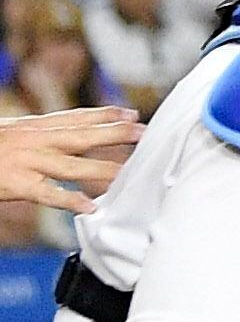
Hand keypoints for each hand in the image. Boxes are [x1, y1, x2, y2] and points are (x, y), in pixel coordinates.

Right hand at [0, 104, 140, 212]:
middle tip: (143, 133)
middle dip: (114, 134)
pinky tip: (88, 206)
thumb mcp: (9, 132)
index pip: (75, 118)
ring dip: (101, 169)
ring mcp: (25, 162)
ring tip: (126, 174)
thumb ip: (36, 136)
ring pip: (70, 166)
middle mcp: (33, 141)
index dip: (106, 116)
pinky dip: (67, 199)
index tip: (132, 115)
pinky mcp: (14, 183)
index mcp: (33, 127)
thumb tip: (58, 137)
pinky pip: (45, 193)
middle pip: (81, 136)